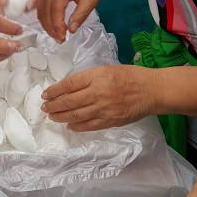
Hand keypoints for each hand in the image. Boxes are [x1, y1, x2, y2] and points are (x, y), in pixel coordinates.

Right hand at [38, 0, 105, 42]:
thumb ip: (81, 14)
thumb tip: (71, 30)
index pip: (56, 7)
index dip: (57, 24)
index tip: (63, 36)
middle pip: (45, 10)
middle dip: (51, 27)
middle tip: (60, 39)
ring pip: (40, 10)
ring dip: (47, 25)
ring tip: (57, 36)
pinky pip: (41, 7)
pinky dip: (45, 19)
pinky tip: (52, 28)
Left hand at [41, 65, 155, 130]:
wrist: (152, 90)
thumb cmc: (130, 76)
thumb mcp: (107, 69)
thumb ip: (89, 78)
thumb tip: (69, 87)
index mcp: (97, 76)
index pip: (69, 84)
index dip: (54, 91)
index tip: (45, 94)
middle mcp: (98, 93)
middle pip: (69, 101)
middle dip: (53, 105)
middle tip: (44, 107)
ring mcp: (104, 109)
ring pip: (76, 115)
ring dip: (61, 117)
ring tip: (52, 116)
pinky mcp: (110, 121)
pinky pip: (89, 126)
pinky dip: (77, 126)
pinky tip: (69, 126)